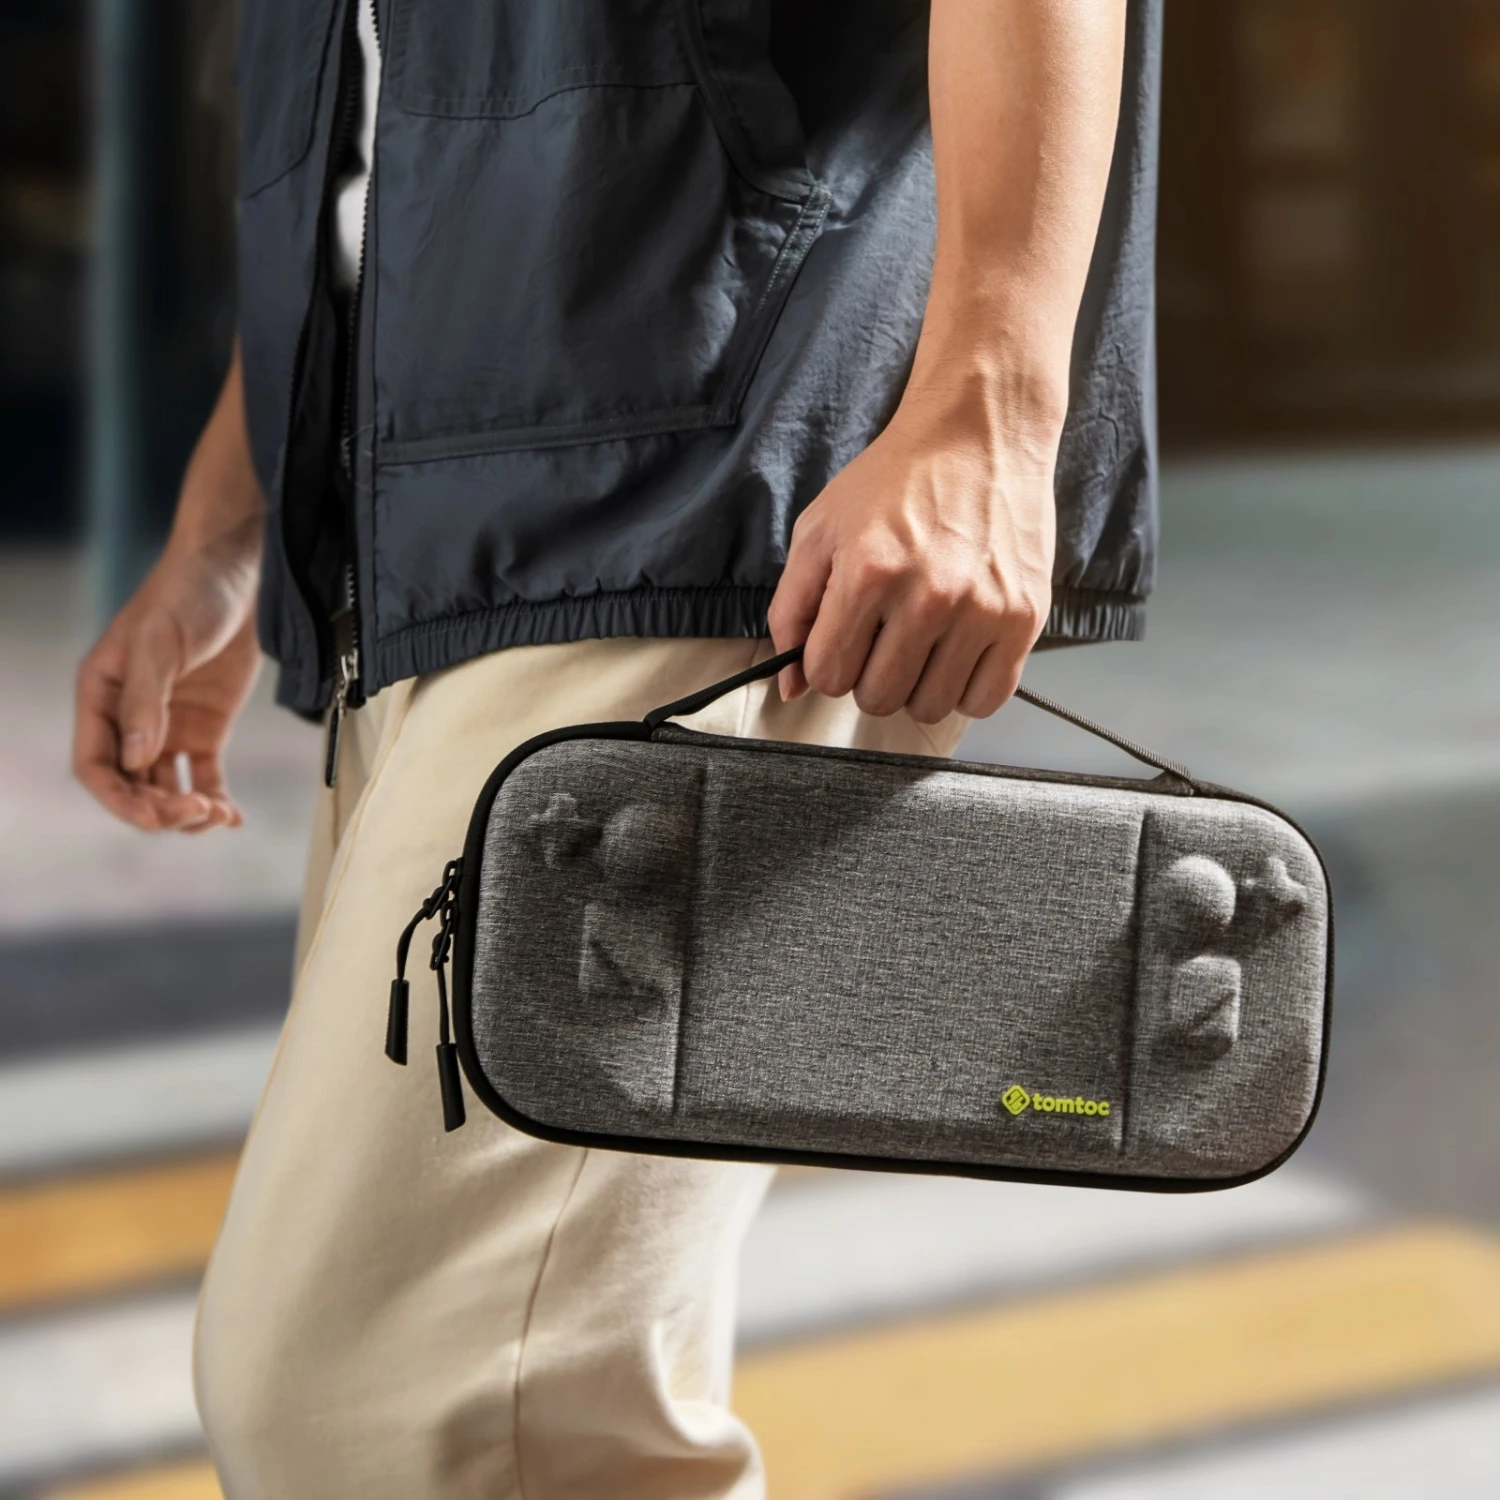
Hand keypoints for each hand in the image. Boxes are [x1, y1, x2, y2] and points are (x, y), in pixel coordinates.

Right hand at [74, 534, 262, 830]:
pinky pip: (204, 776)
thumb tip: (135, 760)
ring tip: (221, 815)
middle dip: (159, 809)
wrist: (236, 572)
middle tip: (197, 813)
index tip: (154, 818)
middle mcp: (128, 719)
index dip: (118, 800)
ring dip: (188, 810)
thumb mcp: (159, 643)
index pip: (96, 766)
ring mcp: (168, 726)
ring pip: (166, 788)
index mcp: (100, 696)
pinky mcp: (206, 728)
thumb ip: (146, 702)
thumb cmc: (187, 595)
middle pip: (132, 786)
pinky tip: (234, 817)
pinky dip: (216, 800)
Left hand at [767, 372, 1056, 723]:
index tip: (843, 641)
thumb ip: (792, 610)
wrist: (978, 435)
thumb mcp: (820, 530)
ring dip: (916, 686)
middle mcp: (927, 596)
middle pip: (877, 698)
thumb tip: (790, 686)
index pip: (828, 675)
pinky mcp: (1024, 618)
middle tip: (882, 638)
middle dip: (869, 676)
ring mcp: (981, 610)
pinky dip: (964, 690)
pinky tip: (955, 654)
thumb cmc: (895, 481)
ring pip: (930, 707)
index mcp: (868, 573)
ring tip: (920, 644)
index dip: (827, 664)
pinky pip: (986, 699)